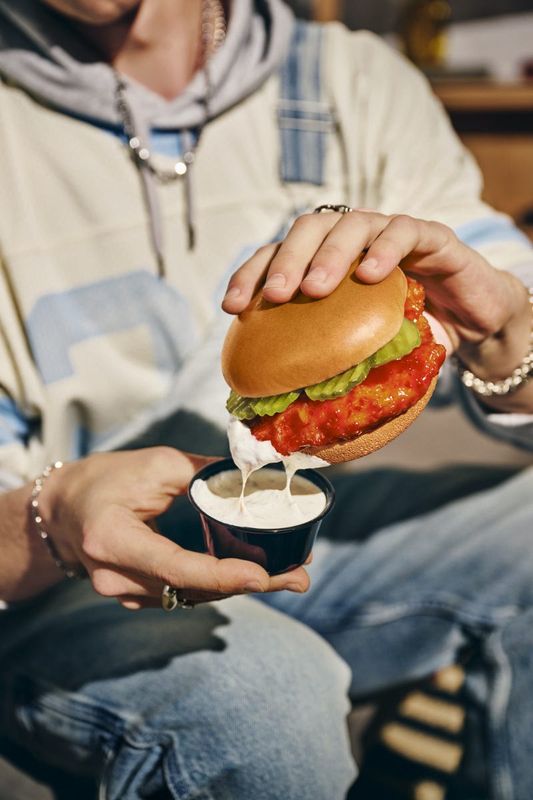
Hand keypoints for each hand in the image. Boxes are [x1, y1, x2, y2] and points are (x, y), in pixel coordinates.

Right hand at [38, 448, 309, 609]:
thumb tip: (254, 477)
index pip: (175, 566)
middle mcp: (116, 577)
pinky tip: (254, 574)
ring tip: (290, 575)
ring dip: (240, 586)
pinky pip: (184, 594)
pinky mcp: (136, 596)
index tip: (263, 576)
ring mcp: (124, 594)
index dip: (221, 575)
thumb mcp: (155, 464)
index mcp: (113, 540)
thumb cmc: (107, 479)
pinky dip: (218, 584)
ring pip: (192, 596)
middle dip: (249, 584)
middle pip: (192, 589)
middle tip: (299, 579)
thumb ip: (202, 475)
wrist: (65, 508)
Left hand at [222, 210, 531, 407]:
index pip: (279, 255)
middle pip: (309, 228)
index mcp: (330, 262)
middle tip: (274, 297)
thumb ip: (333, 373)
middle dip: (285, 259)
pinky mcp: (432, 236)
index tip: (231, 307)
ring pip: (352, 223)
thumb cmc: (412, 337)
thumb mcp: (366, 355)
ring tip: (315, 289)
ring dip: (330, 254)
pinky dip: (386, 248)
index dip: (251, 275)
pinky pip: (405, 231)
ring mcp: (391, 233)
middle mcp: (355, 240)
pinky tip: (372, 273)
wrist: (476, 323)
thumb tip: (288, 430)